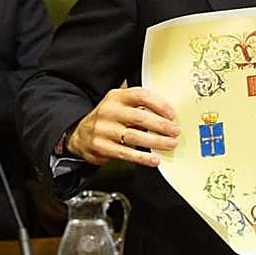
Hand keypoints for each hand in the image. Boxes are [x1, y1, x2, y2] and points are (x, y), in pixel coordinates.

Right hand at [65, 86, 179, 167]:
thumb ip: (141, 107)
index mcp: (117, 97)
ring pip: (134, 136)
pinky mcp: (101, 146)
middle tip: (175, 131)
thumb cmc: (109, 119)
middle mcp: (109, 111)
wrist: (80, 134)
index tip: (172, 114)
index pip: (141, 96)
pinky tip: (154, 159)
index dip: (159, 104)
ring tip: (170, 144)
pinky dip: (142, 157)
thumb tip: (169, 117)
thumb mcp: (120, 105)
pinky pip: (126, 153)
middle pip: (140, 117)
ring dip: (156, 141)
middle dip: (161, 126)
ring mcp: (103, 129)